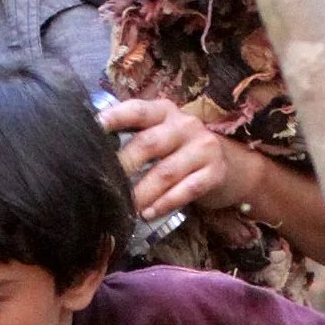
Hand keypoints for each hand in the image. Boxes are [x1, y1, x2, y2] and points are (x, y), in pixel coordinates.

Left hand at [101, 93, 254, 222]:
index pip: (137, 111)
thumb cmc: (181, 151)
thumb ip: (134, 138)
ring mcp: (203, 148)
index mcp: (164, 112)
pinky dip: (164, 204)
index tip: (93, 129)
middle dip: (124, 167)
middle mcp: (185, 125)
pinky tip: (148, 213)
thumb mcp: (161, 135)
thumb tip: (94, 154)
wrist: (232, 166)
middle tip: (104, 186)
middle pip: (149, 144)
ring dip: (142, 193)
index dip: (114, 118)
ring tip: (124, 207)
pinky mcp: (215, 173)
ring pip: (166, 172)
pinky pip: (186, 190)